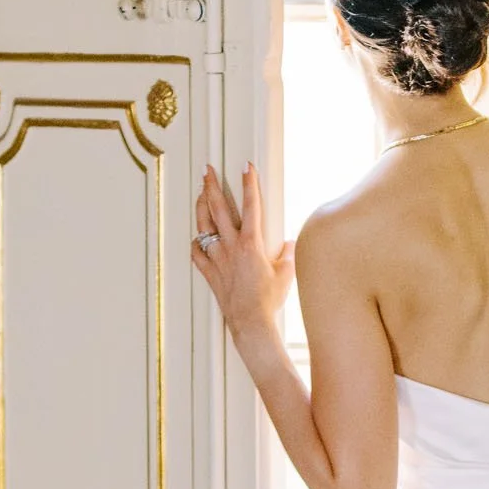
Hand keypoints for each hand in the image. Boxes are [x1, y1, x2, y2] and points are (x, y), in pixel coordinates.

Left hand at [193, 163, 295, 340]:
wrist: (251, 321)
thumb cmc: (269, 299)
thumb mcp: (285, 274)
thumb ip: (288, 255)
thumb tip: (291, 244)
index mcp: (252, 242)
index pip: (251, 205)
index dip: (249, 183)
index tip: (246, 166)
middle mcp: (231, 246)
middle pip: (218, 208)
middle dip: (212, 185)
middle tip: (206, 170)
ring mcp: (218, 258)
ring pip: (204, 226)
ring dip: (201, 207)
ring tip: (199, 193)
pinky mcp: (210, 272)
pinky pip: (197, 254)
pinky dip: (196, 244)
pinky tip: (198, 238)